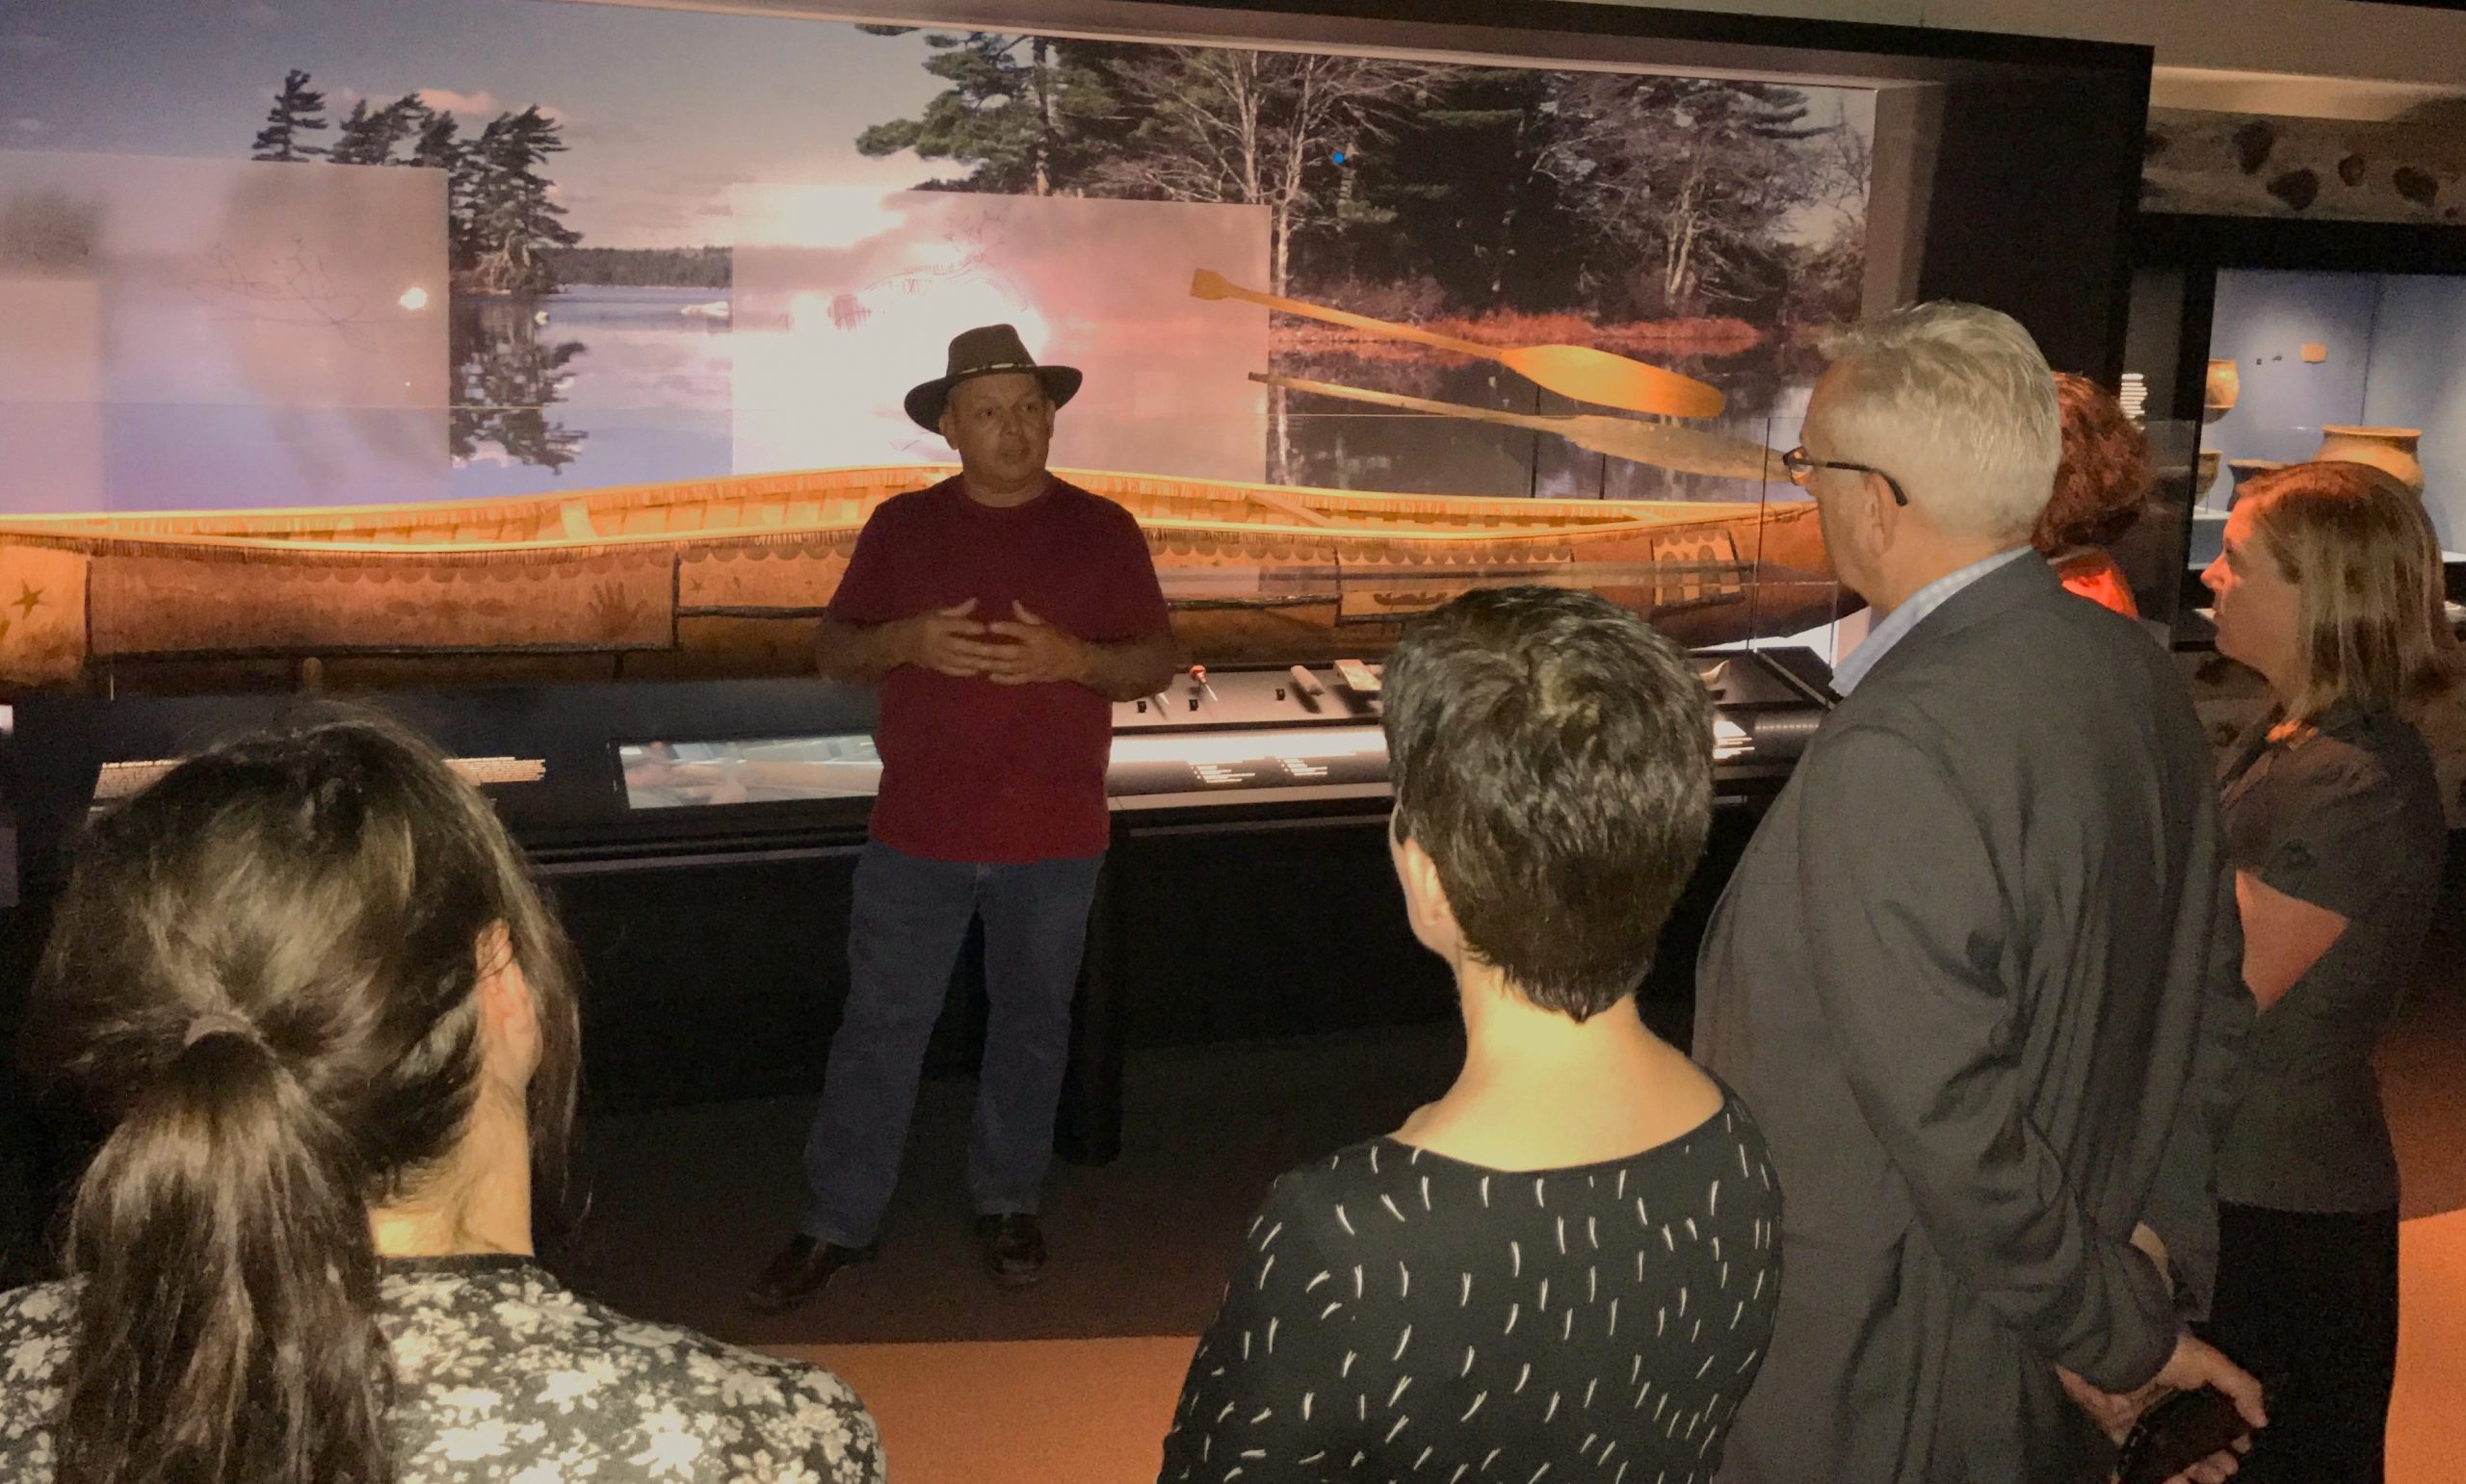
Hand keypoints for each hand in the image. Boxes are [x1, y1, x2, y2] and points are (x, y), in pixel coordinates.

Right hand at [899, 599, 1005, 678]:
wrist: (902, 642)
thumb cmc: (923, 623)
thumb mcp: (937, 613)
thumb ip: (958, 610)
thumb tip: (975, 601)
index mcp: (935, 625)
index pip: (955, 626)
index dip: (970, 627)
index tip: (986, 628)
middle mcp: (936, 642)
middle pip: (959, 646)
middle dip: (977, 649)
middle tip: (995, 650)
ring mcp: (936, 656)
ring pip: (958, 661)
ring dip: (975, 663)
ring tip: (992, 662)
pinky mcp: (936, 667)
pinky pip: (952, 670)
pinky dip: (966, 671)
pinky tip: (979, 670)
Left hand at [981, 601, 1090, 686]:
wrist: (1075, 661)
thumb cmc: (1059, 638)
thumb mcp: (1046, 624)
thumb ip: (1027, 616)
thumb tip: (1014, 603)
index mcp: (1039, 636)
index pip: (1020, 631)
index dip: (1005, 628)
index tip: (990, 625)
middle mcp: (1034, 653)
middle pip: (1010, 652)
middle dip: (992, 651)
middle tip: (975, 648)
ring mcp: (1032, 667)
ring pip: (1010, 668)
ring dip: (993, 665)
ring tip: (976, 662)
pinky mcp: (1032, 678)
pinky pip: (1016, 680)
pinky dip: (1003, 679)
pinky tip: (990, 676)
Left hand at [2060, 1332, 2265, 1483]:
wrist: (2115, 1356)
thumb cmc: (2166, 1357)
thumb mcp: (2211, 1363)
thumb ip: (2241, 1389)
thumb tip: (2262, 1421)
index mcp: (2189, 1387)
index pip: (2214, 1416)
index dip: (2231, 1434)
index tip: (2243, 1449)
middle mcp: (2168, 1405)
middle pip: (2197, 1439)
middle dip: (2216, 1457)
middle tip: (2228, 1469)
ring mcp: (2146, 1420)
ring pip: (2175, 1454)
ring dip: (2197, 1470)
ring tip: (2214, 1478)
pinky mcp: (2123, 1432)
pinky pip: (2146, 1460)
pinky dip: (2165, 1476)